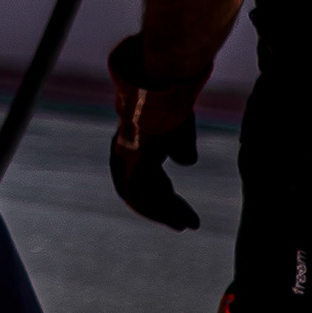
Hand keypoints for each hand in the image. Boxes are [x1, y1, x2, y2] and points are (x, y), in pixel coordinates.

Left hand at [104, 33, 200, 230]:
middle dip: (160, 209)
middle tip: (181, 224)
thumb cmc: (170, 101)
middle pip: (139, 191)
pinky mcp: (136, 164)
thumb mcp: (178, 126)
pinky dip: (162, 211)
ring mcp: (128, 160)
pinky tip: (181, 220)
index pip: (141, 176)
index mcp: (132, 146)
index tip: (178, 205)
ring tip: (185, 225)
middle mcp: (125, 155)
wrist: (160, 87)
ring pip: (142, 198)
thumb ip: (180, 145)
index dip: (159, 193)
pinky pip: (145, 197)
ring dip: (165, 214)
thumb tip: (186, 162)